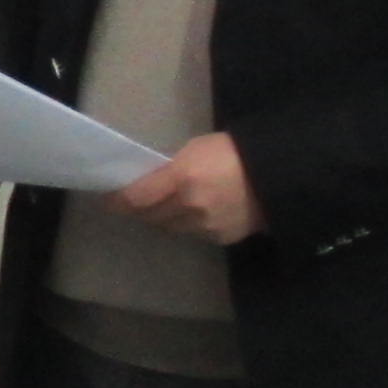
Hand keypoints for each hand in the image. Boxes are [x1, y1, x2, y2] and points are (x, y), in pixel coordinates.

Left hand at [109, 132, 263, 246]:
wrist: (278, 174)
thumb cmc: (233, 151)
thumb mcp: (196, 149)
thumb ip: (170, 169)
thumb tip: (149, 184)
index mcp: (182, 178)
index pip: (136, 198)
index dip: (118, 201)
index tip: (108, 199)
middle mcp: (190, 206)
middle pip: (150, 216)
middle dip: (140, 209)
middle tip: (135, 201)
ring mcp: (206, 226)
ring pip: (170, 227)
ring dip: (163, 218)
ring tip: (166, 206)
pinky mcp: (220, 238)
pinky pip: (193, 234)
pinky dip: (187, 224)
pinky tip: (195, 212)